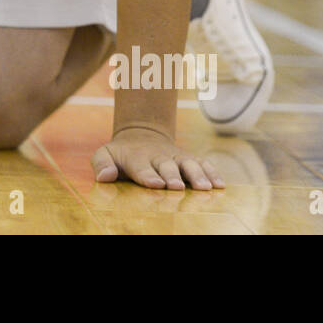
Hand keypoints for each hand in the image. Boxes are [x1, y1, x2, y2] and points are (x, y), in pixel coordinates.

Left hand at [92, 125, 224, 190]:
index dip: (148, 175)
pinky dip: (212, 172)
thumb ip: (101, 164)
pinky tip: (221, 185)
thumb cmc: (121, 153)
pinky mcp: (189, 158)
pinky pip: (203, 163)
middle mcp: (159, 156)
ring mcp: (176, 156)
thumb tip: (105, 177)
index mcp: (137, 157)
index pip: (142, 167)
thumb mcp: (105, 154)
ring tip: (205, 188)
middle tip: (176, 186)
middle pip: (167, 165)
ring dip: (197, 175)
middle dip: (173, 175)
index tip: (156, 184)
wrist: (141, 134)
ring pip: (189, 163)